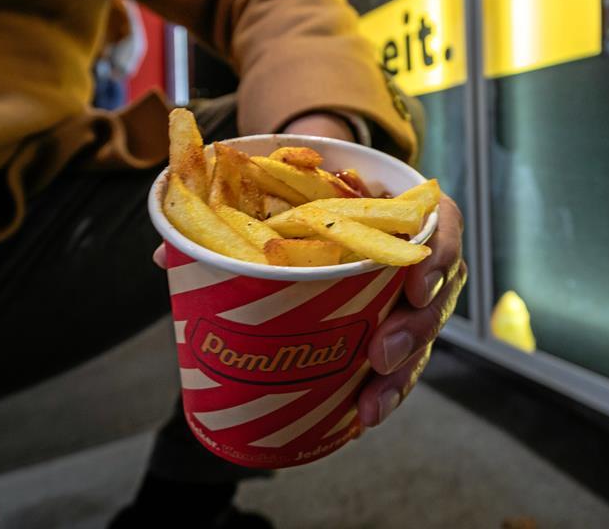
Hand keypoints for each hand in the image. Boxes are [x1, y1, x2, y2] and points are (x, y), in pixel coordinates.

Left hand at [151, 113, 467, 429]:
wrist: (322, 197)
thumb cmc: (309, 193)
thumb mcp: (283, 192)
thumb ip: (236, 216)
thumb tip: (166, 253)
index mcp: (405, 210)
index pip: (442, 227)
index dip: (438, 257)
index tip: (415, 286)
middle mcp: (418, 253)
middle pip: (437, 293)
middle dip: (414, 329)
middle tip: (380, 353)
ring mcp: (412, 294)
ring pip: (424, 335)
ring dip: (403, 374)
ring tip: (370, 405)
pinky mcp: (395, 324)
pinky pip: (404, 361)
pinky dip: (386, 390)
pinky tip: (362, 416)